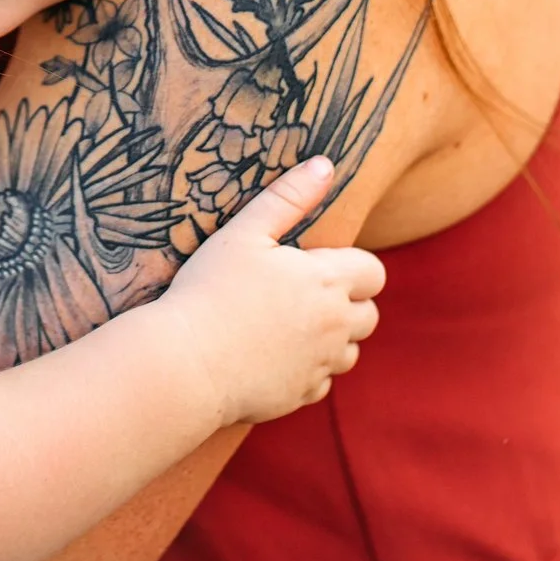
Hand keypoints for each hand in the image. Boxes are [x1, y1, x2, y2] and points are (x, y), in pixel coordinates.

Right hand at [154, 158, 384, 425]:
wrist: (185, 363)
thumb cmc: (209, 290)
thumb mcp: (244, 233)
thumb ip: (288, 197)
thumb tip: (325, 165)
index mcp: (326, 282)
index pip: (374, 272)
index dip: (353, 266)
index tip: (316, 264)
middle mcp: (335, 326)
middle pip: (369, 314)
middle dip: (346, 303)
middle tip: (300, 294)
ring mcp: (321, 365)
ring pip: (349, 352)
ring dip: (331, 339)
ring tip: (285, 325)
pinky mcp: (302, 395)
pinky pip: (321, 382)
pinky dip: (307, 370)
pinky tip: (271, 356)